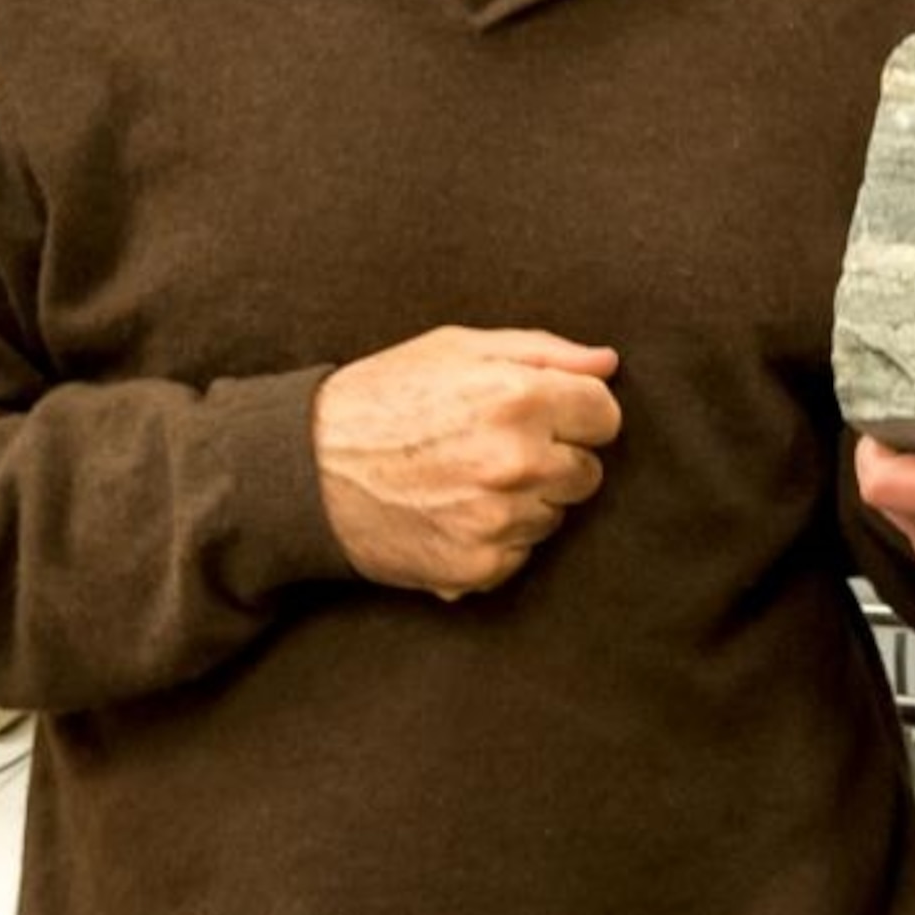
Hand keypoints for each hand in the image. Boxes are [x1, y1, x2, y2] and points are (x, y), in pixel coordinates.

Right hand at [312, 327, 621, 599]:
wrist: (306, 468)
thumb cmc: (384, 396)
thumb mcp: (459, 349)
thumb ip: (545, 352)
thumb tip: (608, 363)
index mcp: (520, 398)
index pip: (606, 415)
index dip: (576, 412)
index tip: (543, 414)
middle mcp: (517, 462)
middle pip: (588, 471)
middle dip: (554, 458)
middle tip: (495, 447)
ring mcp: (499, 519)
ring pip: (555, 515)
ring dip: (526, 501)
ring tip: (466, 479)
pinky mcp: (478, 565)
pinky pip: (521, 554)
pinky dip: (498, 540)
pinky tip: (454, 513)